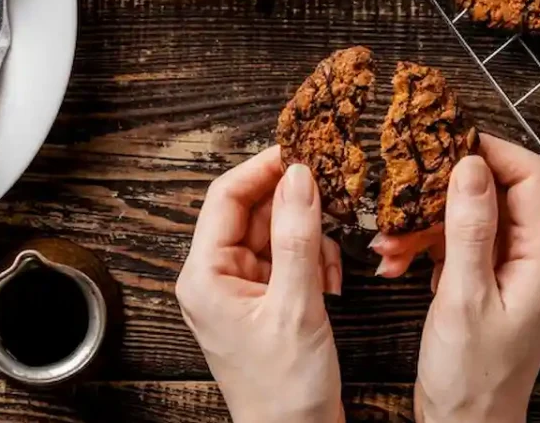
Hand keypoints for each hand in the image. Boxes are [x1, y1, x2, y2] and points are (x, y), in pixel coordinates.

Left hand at [176, 146, 345, 422]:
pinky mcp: (264, 301)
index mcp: (205, 275)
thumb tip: (300, 176)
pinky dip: (313, 261)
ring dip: (310, 238)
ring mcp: (240, 289)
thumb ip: (299, 237)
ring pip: (276, 233)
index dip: (264, 167)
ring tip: (332, 263)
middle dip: (295, 205)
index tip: (302, 150)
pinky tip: (331, 284)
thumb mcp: (297, 306)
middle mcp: (216, 277)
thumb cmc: (285, 390)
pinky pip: (288, 258)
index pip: (226, 196)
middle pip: (253, 211)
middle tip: (334, 193)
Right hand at [371, 134, 539, 422]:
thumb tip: (471, 166)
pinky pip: (459, 244)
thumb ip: (470, 228)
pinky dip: (426, 246)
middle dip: (444, 190)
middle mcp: (536, 257)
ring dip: (426, 223)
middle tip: (404, 190)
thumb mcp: (464, 296)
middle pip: (497, 192)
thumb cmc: (473, 377)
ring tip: (388, 241)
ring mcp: (512, 269)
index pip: (530, 176)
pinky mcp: (488, 281)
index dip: (489, 151)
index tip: (444, 143)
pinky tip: (394, 258)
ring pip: (471, 217)